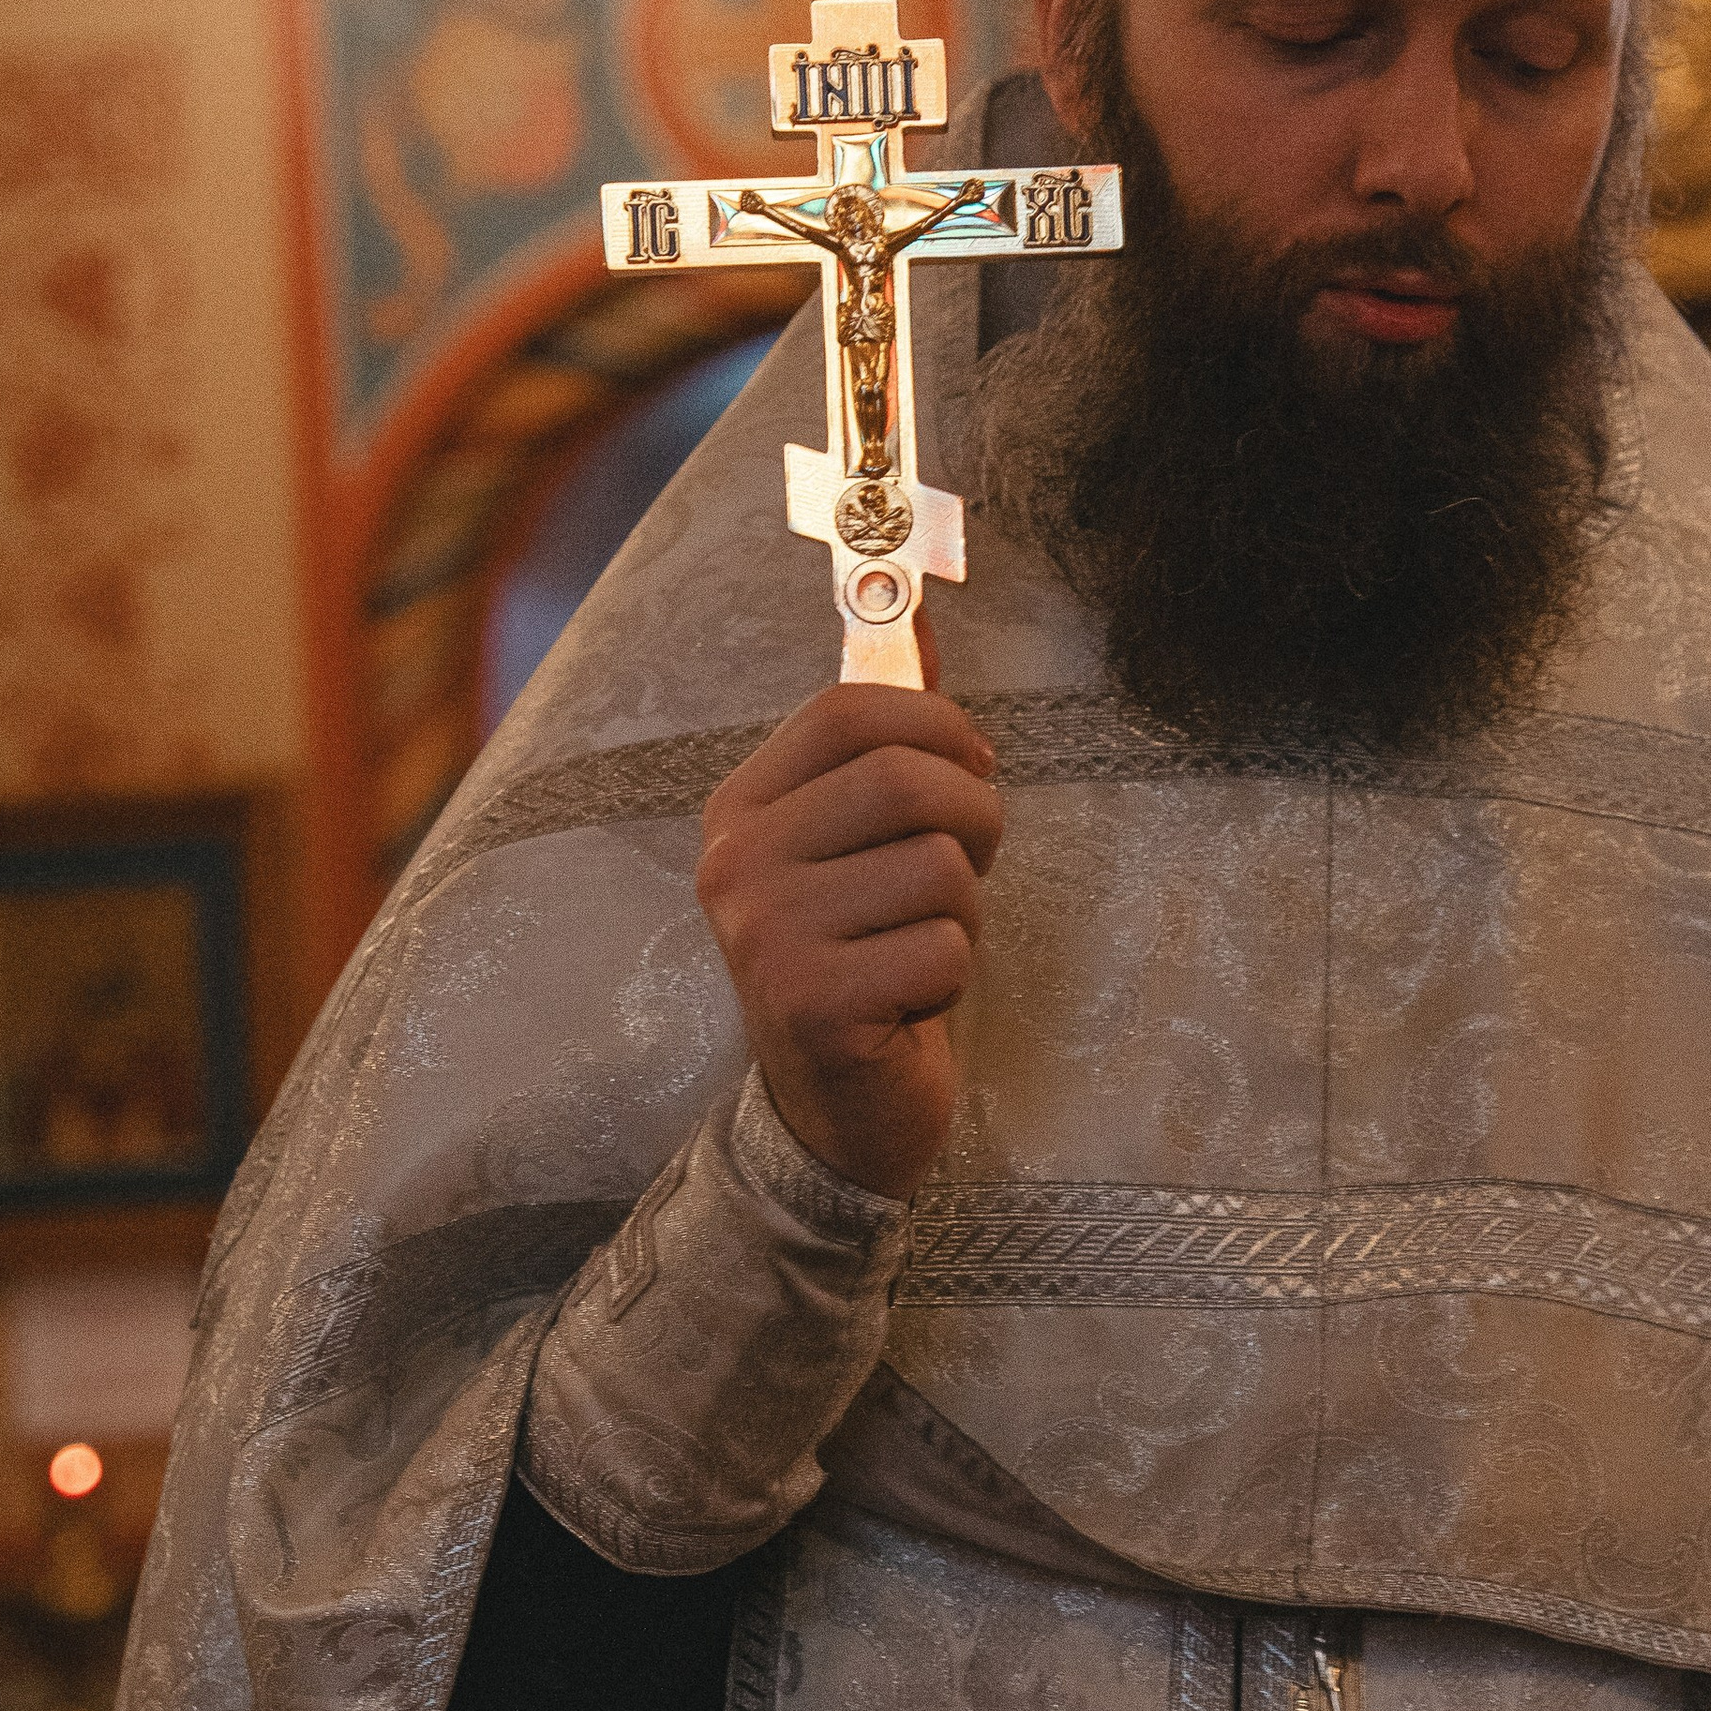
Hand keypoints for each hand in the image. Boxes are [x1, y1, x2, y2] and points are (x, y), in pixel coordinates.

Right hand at [695, 679, 1002, 1204]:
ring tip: (921, 945)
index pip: (848, 708)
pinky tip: (910, 1002)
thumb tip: (912, 603)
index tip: (972, 764)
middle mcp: (736, 865)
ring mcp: (766, 936)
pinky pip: (942, 949)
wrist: (835, 1108)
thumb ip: (884, 730)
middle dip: (973, 820)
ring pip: (938, 867)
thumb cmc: (864, 956)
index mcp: (741, 809)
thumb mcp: (862, 839)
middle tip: (965, 868)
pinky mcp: (812, 1006)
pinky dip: (953, 975)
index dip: (939, 724)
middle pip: (903, 778)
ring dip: (964, 911)